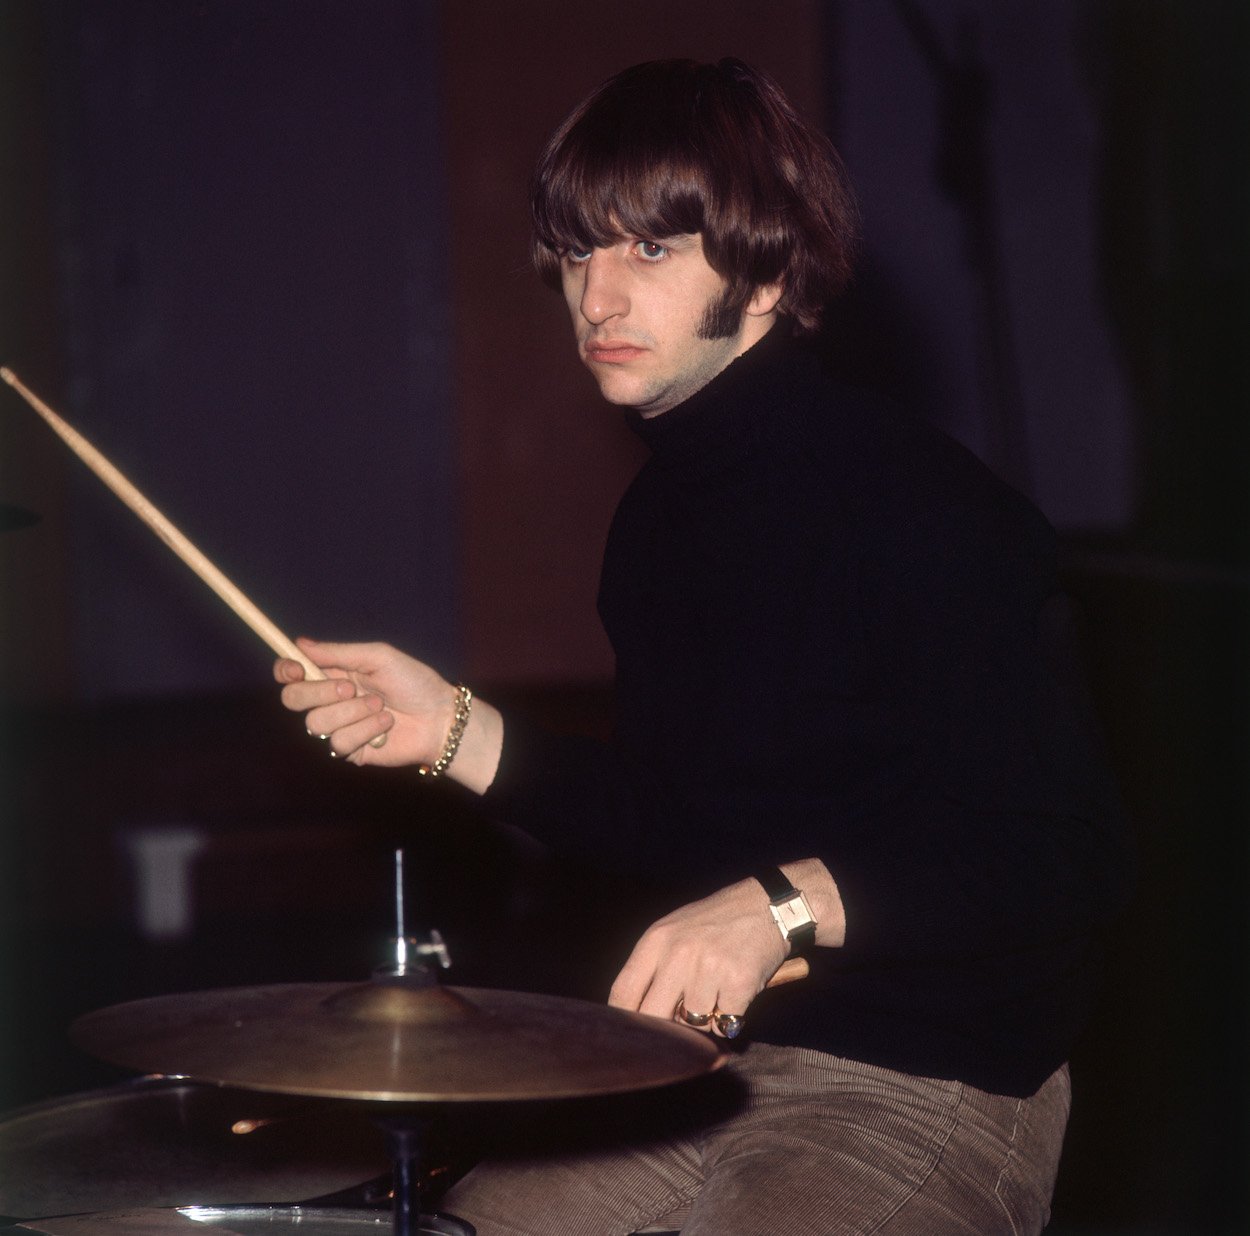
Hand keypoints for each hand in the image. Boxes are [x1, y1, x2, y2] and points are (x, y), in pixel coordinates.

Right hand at [273, 637, 502, 789]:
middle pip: (293, 699)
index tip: (295, 668)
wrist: (440, 718)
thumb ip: (338, 652)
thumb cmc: (414, 682)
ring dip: (352, 713)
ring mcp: (338, 727)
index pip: (292, 673)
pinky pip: (339, 744)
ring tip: (381, 707)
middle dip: (319, 693)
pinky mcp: (348, 751)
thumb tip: (300, 643)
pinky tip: (385, 726)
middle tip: (350, 688)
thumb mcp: (378, 658)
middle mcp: (329, 700)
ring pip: (316, 724)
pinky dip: (366, 731)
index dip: (286, 670)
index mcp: (333, 673)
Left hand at [608, 878, 787, 1035]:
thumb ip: (654, 968)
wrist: (766, 905)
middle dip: (663, 1033)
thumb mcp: (674, 931)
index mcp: (656, 940)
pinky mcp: (738, 983)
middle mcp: (678, 953)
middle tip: (676, 1031)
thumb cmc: (716, 922)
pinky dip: (729, 1021)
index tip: (631, 1038)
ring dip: (703, 1022)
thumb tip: (639, 1018)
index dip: (624, 1023)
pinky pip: (724, 1026)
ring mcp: (709, 969)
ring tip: (714, 997)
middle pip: (653, 1017)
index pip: (623, 993)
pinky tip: (733, 997)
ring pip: (693, 1024)